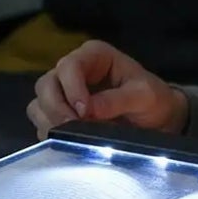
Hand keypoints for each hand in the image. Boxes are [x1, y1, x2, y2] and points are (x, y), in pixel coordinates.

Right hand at [28, 40, 187, 138]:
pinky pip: (42, 123)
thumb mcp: (144, 96)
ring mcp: (64, 93)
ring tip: (72, 137)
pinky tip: (70, 142)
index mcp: (94, 56)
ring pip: (39, 104)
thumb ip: (117, 100)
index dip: (72, 89)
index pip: (69, 66)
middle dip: (56, 108)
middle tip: (72, 128)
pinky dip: (52, 134)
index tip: (85, 112)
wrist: (158, 120)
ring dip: (51, 122)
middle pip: (46, 84)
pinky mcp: (61, 114)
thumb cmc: (153, 100)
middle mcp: (73, 70)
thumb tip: (88, 111)